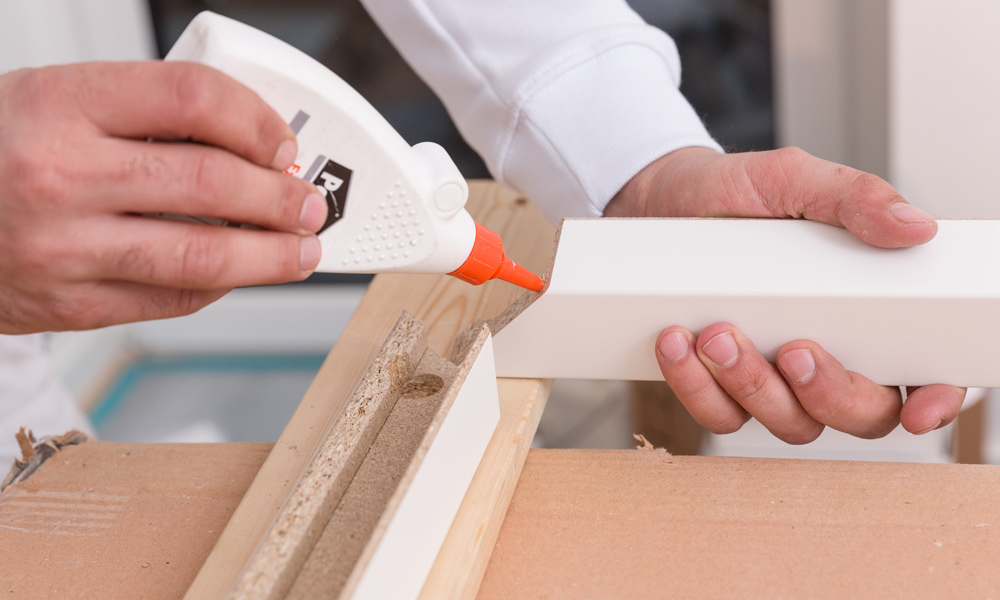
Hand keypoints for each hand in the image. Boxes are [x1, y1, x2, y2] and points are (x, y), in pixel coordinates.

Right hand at [0, 62, 327, 333]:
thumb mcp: (55, 99)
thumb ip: (145, 114)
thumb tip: (246, 141)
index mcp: (61, 104)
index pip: (192, 98)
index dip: (257, 120)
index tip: (282, 143)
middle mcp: (62, 176)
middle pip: (212, 183)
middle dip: (281, 198)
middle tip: (310, 204)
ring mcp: (65, 248)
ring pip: (203, 256)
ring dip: (271, 256)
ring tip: (301, 250)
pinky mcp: (71, 305)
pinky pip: (173, 300)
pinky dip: (220, 285)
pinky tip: (240, 273)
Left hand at [606, 147, 965, 442]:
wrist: (659, 199)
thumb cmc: (734, 194)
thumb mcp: (792, 179)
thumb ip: (853, 197)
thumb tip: (914, 227)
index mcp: (866, 310)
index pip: (924, 371)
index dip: (934, 398)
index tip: (918, 407)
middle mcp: (827, 353)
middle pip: (862, 414)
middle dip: (829, 392)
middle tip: (793, 348)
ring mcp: (774, 377)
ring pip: (790, 422)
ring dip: (753, 386)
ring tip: (716, 333)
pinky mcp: (720, 386)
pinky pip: (720, 415)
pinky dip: (697, 386)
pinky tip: (677, 340)